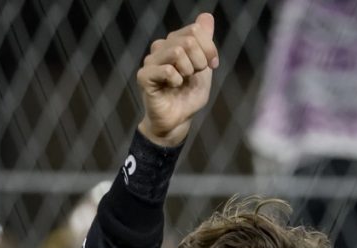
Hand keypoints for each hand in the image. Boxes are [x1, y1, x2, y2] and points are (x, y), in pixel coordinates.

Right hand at [136, 13, 218, 146]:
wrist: (178, 120)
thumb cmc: (188, 95)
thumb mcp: (204, 67)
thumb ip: (205, 43)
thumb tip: (206, 16)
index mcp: (174, 43)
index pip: (195, 30)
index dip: (209, 48)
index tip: (212, 64)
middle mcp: (160, 48)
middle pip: (188, 40)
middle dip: (200, 61)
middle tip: (195, 75)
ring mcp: (151, 61)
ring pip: (177, 52)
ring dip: (188, 70)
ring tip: (184, 81)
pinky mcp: (144, 77)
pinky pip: (167, 70)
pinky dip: (177, 81)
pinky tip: (174, 87)